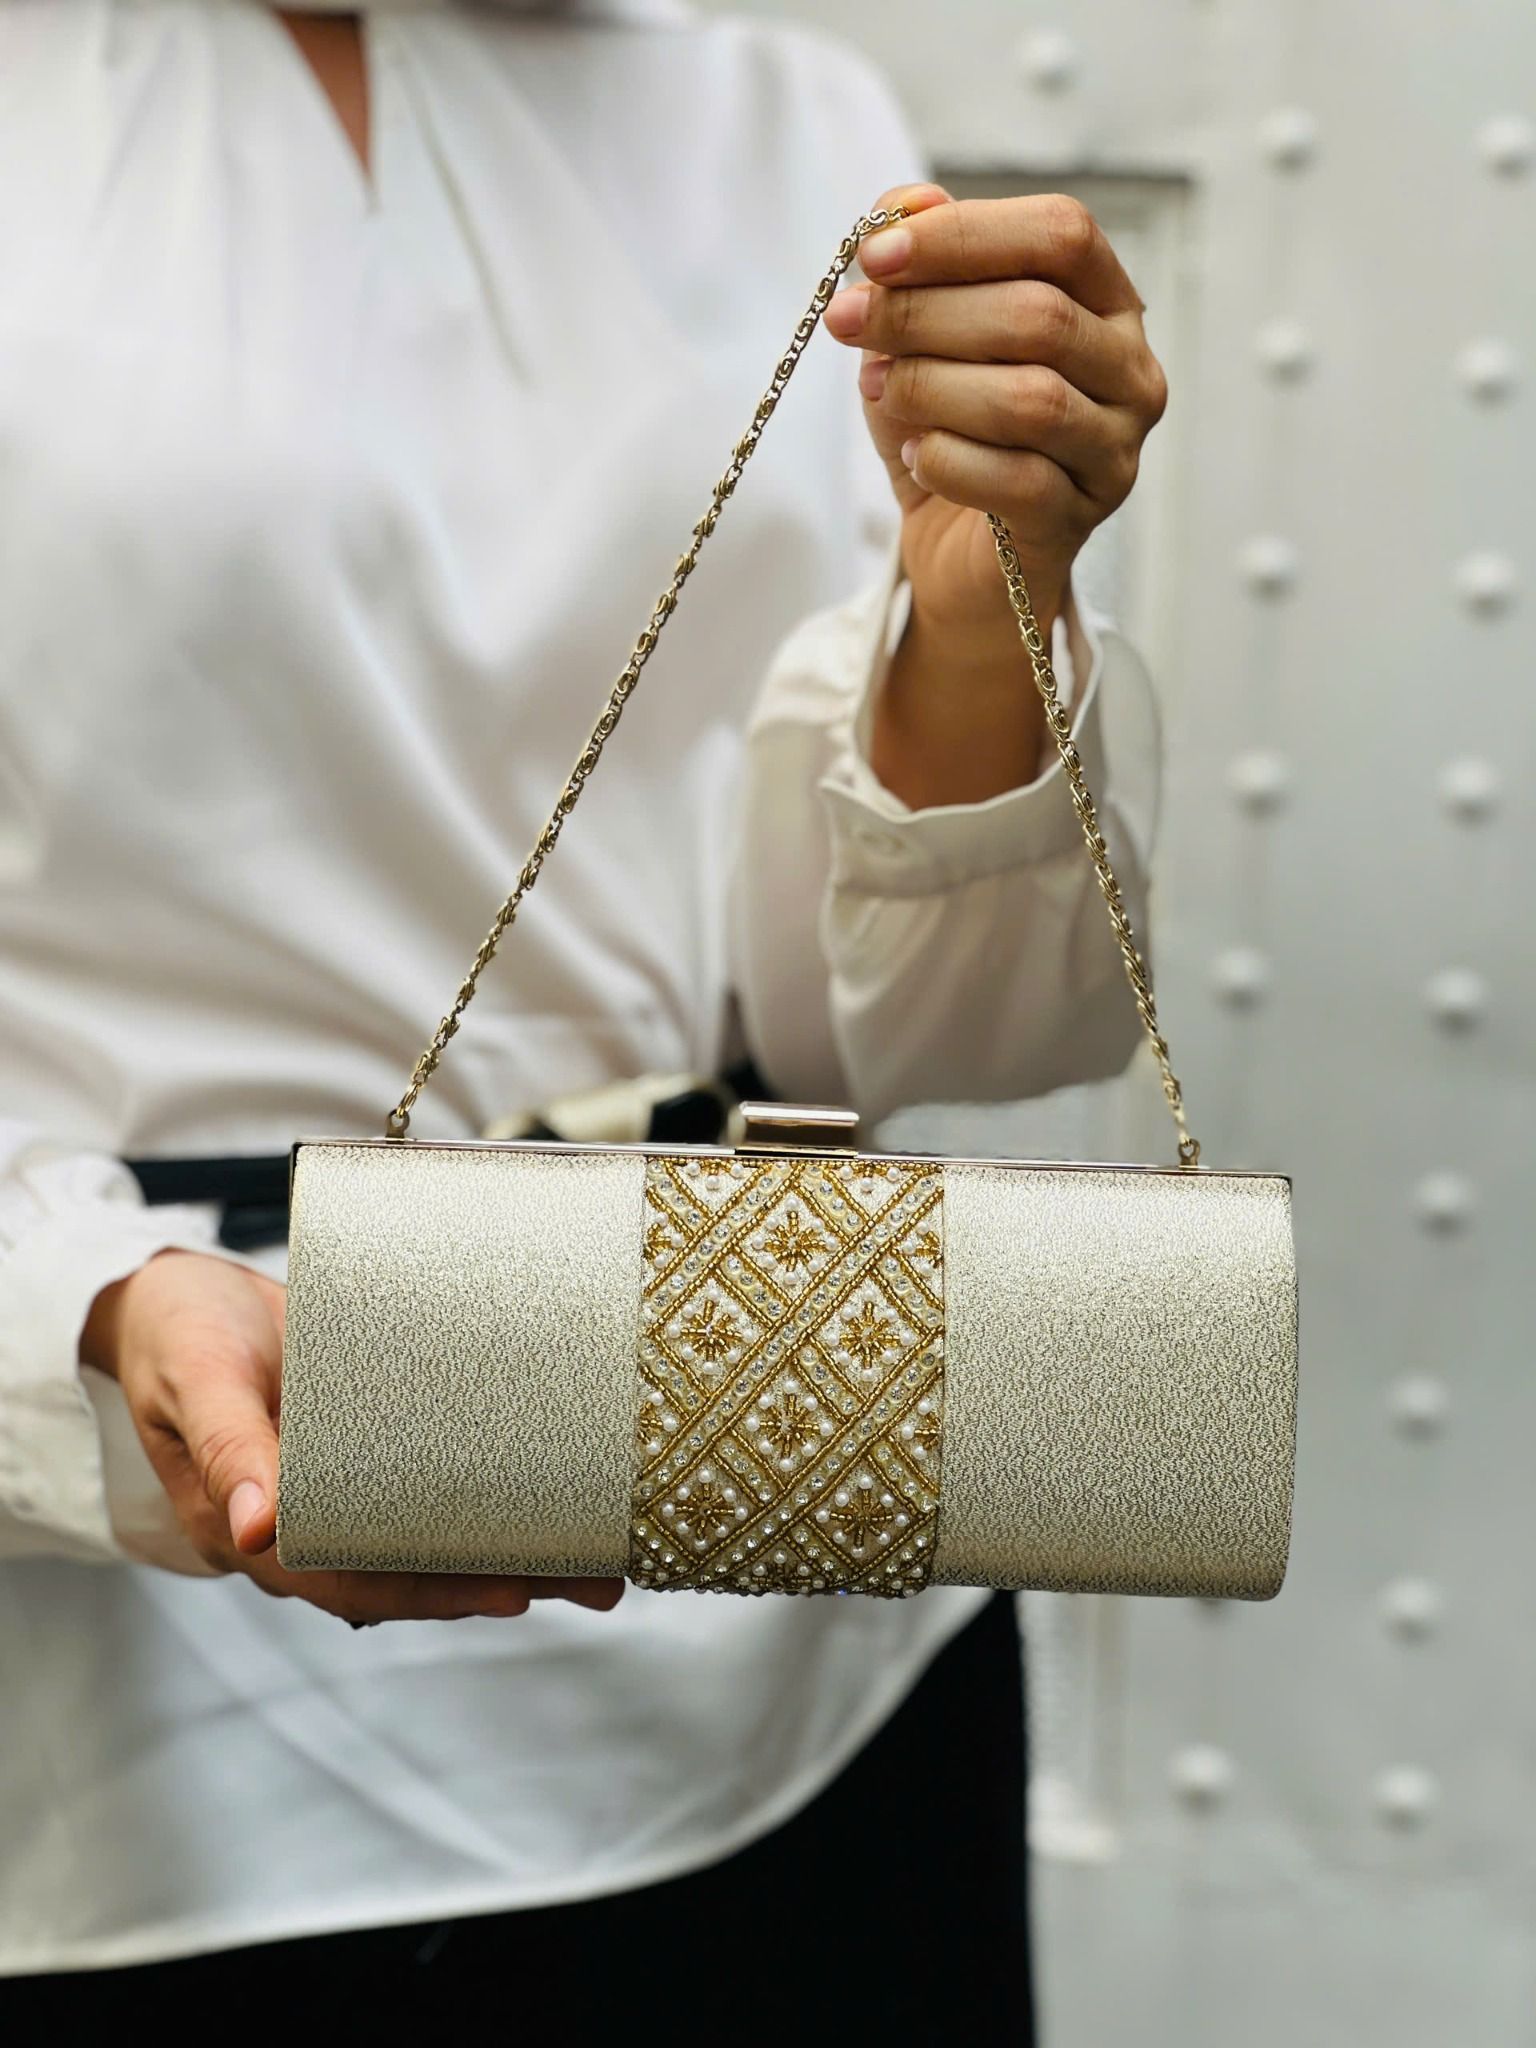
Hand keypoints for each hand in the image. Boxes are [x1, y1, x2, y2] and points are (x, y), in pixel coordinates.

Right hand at [82, 1251, 624, 1625]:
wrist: (172, 1294)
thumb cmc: (177, 1334)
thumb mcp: (198, 1380)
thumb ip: (226, 1447)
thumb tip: (259, 1526)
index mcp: (253, 1526)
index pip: (357, 1580)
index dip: (435, 1593)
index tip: (514, 1593)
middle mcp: (302, 1522)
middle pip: (408, 1571)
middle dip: (500, 1580)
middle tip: (593, 1579)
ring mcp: (333, 1488)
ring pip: (426, 1537)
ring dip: (507, 1549)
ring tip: (593, 1554)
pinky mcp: (361, 1448)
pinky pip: (423, 1488)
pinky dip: (481, 1497)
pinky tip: (541, 1497)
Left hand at [824, 183, 1166, 651]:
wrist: (957, 555)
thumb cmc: (947, 429)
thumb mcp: (921, 337)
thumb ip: (920, 264)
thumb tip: (902, 203)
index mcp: (1106, 302)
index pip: (1060, 234)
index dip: (965, 235)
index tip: (873, 255)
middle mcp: (1130, 371)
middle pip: (1039, 315)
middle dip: (926, 314)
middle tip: (848, 323)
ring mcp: (1114, 451)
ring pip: (1031, 399)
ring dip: (932, 387)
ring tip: (881, 392)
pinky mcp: (1078, 521)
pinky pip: (1017, 480)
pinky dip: (949, 460)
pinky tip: (915, 456)